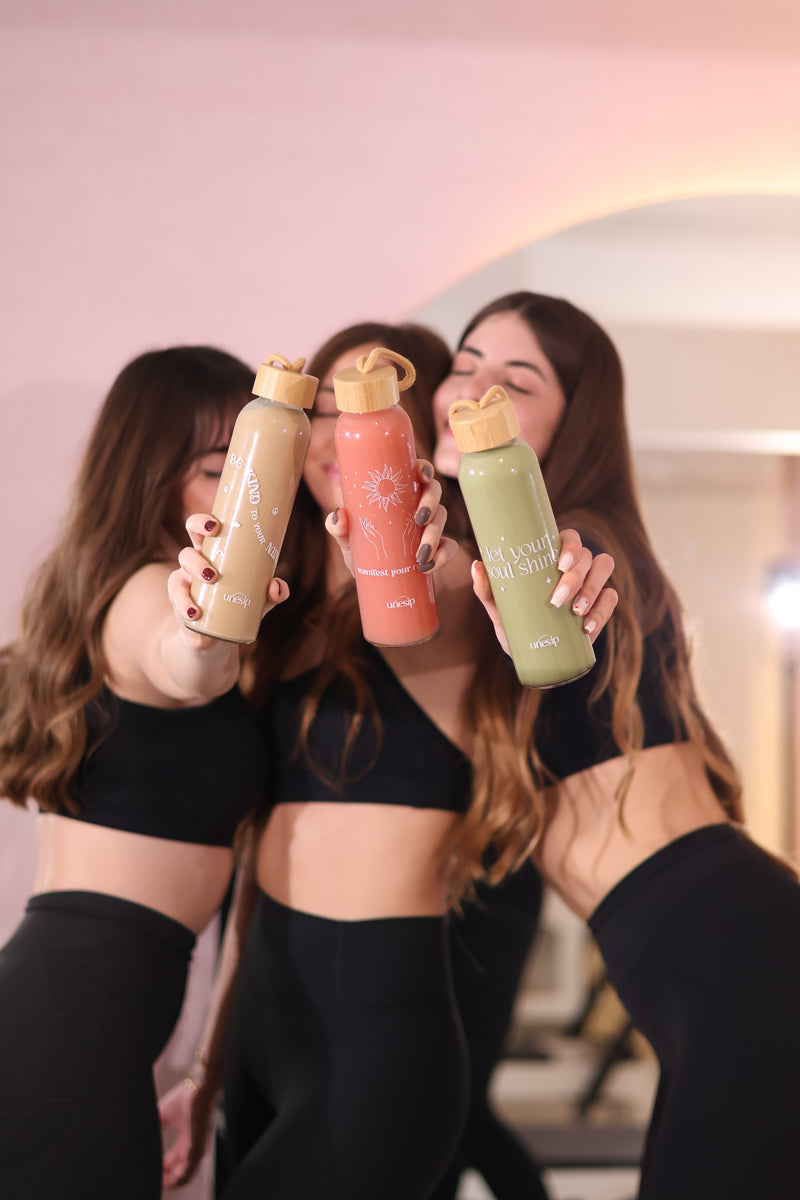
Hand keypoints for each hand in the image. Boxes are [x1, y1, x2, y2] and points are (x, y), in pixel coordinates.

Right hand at [159, 1077, 217, 1188]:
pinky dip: (174, 1179)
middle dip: (165, 1178)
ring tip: (157, 1182)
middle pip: (179, 1171)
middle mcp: (193, 1146)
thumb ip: (155, 1126)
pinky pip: (187, 1172)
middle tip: (151, 1180)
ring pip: (184, 1176)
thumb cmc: (184, 1096)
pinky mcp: (198, 1148)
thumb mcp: (163, 1114)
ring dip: (170, 1182)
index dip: (162, 1168)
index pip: (174, 1160)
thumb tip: (141, 1137)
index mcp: (187, 1138)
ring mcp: (197, 1148)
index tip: (150, 1170)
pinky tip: (163, 1177)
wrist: (197, 1086)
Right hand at [167, 513, 288, 641]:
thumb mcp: (259, 601)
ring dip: (195, 569)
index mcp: (212, 556)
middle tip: (218, 542)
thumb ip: (272, 594)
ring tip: (212, 578)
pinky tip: (194, 612)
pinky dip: (185, 605)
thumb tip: (276, 586)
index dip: (202, 522)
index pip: (200, 531)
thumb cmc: (238, 608)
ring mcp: (183, 585)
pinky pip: (177, 601)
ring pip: (179, 572)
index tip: (215, 524)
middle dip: (196, 546)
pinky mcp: (179, 605)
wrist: (216, 638)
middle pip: (187, 546)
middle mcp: (193, 567)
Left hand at [325, 459, 457, 575]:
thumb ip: (339, 527)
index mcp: (399, 493)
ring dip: (434, 534)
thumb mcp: (347, 538)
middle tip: (418, 519)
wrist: (372, 582)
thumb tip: (339, 516)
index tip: (422, 475)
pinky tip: (429, 565)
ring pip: (442, 519)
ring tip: (419, 554)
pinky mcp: (437, 549)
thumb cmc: (361, 550)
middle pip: (433, 492)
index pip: (416, 472)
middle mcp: (417, 505)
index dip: (424, 469)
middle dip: (430, 503)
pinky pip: (449, 547)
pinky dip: (444, 555)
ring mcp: (429, 527)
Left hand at [471, 528, 617, 654]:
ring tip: (575, 612)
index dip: (570, 546)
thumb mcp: (498, 606)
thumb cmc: (513, 618)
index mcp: (552, 557)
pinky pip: (610, 599)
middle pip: (588, 557)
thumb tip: (478, 566)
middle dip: (576, 577)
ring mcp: (590, 585)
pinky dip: (601, 611)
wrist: (526, 651)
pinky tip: (586, 627)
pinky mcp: (600, 606)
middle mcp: (575, 567)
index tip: (559, 564)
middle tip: (558, 599)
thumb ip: (487, 589)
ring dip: (591, 591)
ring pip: (604, 572)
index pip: (570, 538)